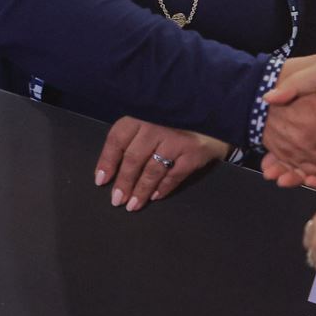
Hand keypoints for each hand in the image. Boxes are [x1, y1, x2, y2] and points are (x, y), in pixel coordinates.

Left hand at [94, 117, 228, 212]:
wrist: (213, 109)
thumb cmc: (175, 115)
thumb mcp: (152, 113)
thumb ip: (134, 133)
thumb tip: (112, 164)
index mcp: (142, 113)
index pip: (118, 138)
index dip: (107, 161)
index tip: (101, 180)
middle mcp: (156, 125)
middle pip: (134, 158)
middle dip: (124, 182)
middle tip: (117, 200)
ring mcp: (176, 139)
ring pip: (152, 170)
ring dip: (141, 190)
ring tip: (133, 205)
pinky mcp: (194, 151)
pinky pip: (174, 175)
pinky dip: (164, 188)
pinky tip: (155, 197)